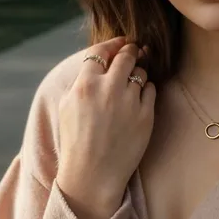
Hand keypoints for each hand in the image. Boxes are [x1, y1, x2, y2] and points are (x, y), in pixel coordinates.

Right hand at [56, 37, 155, 218]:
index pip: (101, 51)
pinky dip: (146, 91)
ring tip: (131, 86)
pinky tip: (138, 101)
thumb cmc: (76, 141)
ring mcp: (129, 102)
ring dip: (138, 74)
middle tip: (134, 52)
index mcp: (85, 85)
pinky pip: (151, 89)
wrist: (92, 176)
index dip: (113, 43)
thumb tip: (100, 60)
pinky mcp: (146, 115)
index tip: (121, 41)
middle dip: (131, 51)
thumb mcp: (67, 107)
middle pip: (127, 55)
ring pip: (141, 72)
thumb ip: (82, 81)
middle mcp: (108, 89)